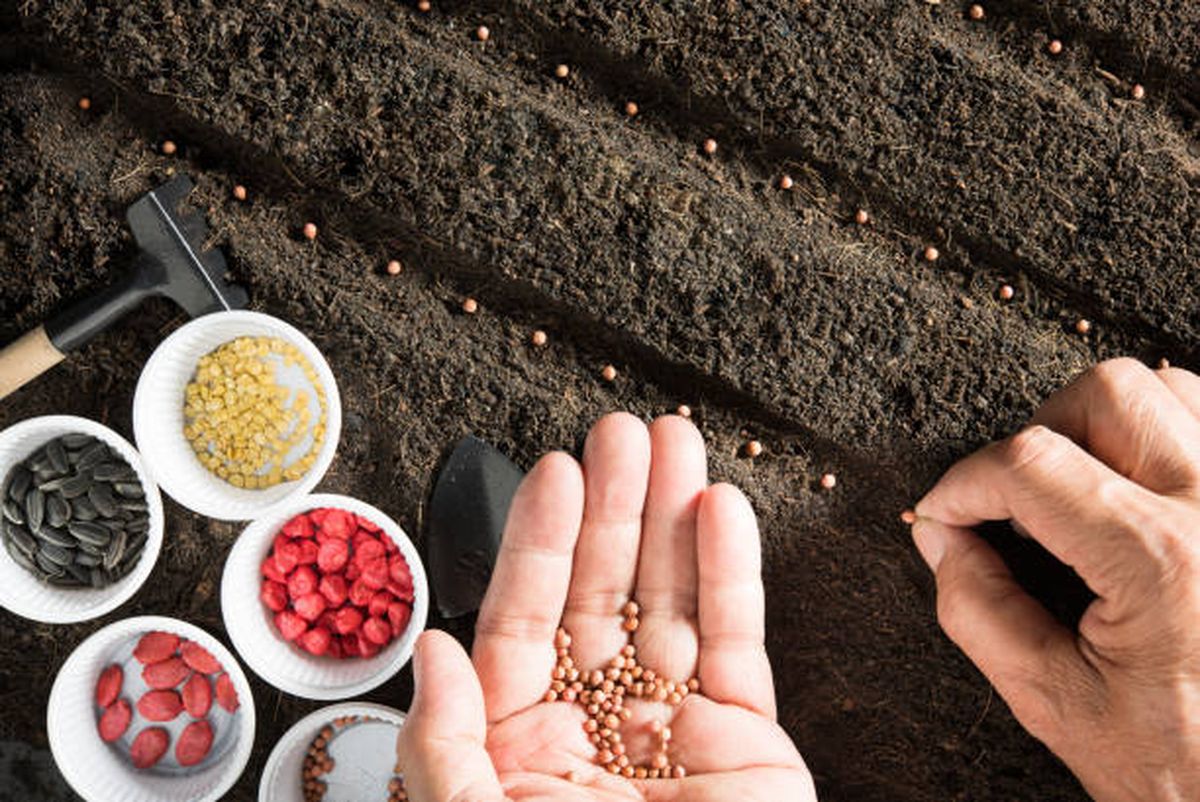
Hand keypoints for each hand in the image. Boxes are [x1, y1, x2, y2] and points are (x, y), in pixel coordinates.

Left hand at [397, 413, 814, 800]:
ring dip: (675, 518)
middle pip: (601, 592)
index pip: (524, 619)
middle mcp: (594, 726)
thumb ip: (441, 747)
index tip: (557, 474)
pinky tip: (721, 511)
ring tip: (676, 442)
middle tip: (624, 432)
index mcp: (519, 745)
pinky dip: (733, 574)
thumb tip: (430, 651)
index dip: (541, 541)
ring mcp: (672, 730)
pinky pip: (736, 644)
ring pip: (670, 601)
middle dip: (615, 508)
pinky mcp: (744, 743)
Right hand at [911, 358, 1199, 801]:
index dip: (963, 483)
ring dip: (1106, 425)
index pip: (1030, 466)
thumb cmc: (1186, 768)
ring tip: (1083, 490)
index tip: (943, 514)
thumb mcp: (1058, 705)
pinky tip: (1141, 490)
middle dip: (1037, 435)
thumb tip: (941, 539)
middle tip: (1019, 501)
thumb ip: (980, 612)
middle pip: (1106, 395)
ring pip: (1171, 388)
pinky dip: (1167, 433)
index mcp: (1163, 563)